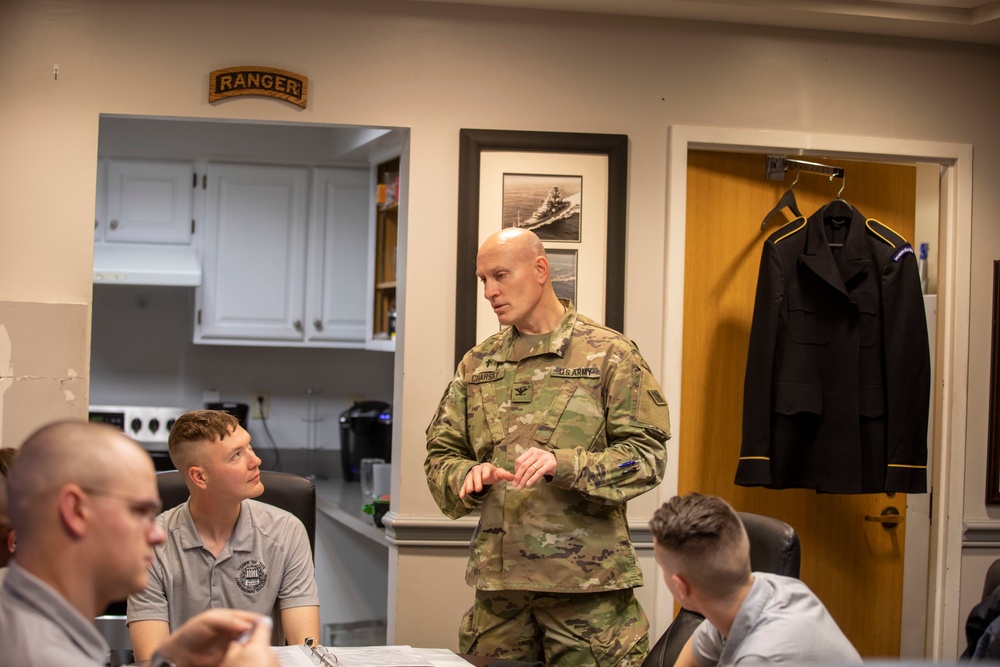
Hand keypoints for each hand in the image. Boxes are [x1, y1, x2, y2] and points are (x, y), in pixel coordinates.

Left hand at [155, 609, 274, 666]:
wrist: (179, 654)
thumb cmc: (191, 633)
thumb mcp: (209, 620)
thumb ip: (228, 621)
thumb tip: (246, 625)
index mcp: (230, 619)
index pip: (248, 617)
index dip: (257, 620)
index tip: (266, 623)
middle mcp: (233, 631)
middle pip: (252, 630)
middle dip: (258, 633)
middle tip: (261, 637)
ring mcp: (232, 645)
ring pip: (249, 644)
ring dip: (253, 645)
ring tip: (255, 647)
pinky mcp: (230, 657)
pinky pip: (242, 656)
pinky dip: (246, 656)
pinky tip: (247, 656)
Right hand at [459, 462, 514, 497]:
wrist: (483, 472)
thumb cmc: (492, 473)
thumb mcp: (499, 473)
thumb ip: (506, 475)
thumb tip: (514, 477)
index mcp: (486, 467)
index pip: (486, 468)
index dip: (485, 472)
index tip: (485, 477)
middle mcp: (478, 469)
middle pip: (476, 474)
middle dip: (477, 482)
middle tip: (478, 489)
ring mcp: (471, 475)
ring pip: (469, 479)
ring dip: (469, 485)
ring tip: (470, 491)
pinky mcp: (467, 481)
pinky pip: (464, 485)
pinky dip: (463, 490)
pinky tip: (462, 496)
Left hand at [513, 447, 555, 488]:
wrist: (557, 461)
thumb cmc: (542, 462)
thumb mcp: (534, 460)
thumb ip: (526, 465)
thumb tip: (515, 476)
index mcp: (531, 450)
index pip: (519, 460)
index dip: (515, 470)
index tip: (514, 478)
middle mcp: (537, 452)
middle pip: (524, 466)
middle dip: (518, 476)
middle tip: (515, 485)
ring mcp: (544, 458)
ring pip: (531, 470)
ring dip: (524, 479)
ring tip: (521, 486)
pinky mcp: (550, 464)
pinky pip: (539, 473)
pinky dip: (532, 479)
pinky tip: (528, 484)